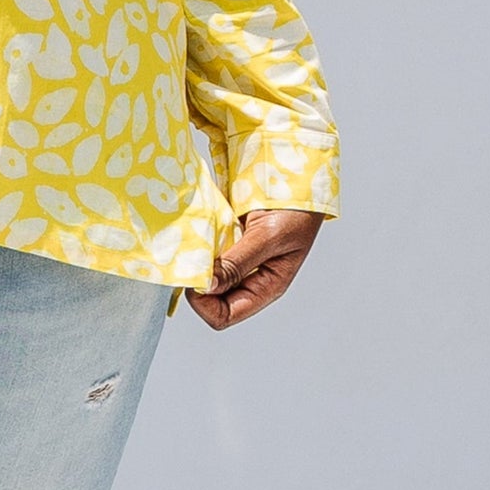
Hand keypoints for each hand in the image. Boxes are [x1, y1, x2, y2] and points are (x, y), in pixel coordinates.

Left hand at [185, 208, 322, 331]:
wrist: (293, 174)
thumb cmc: (296, 208)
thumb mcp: (268, 236)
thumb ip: (237, 263)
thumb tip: (206, 287)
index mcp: (265, 287)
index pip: (225, 315)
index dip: (205, 304)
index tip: (198, 278)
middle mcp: (248, 278)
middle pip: (209, 299)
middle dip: (197, 283)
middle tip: (193, 257)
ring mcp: (236, 259)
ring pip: (204, 275)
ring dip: (196, 262)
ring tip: (198, 241)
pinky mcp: (227, 241)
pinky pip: (205, 252)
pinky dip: (198, 244)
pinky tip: (200, 229)